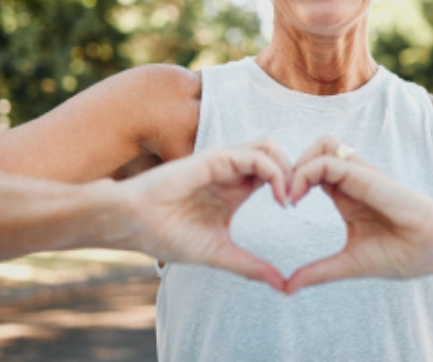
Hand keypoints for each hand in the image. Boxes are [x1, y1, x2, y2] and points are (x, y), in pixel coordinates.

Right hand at [114, 138, 291, 291]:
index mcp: (235, 190)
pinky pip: (255, 155)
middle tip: (298, 202)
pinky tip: (278, 196)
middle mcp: (232, 172)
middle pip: (278, 155)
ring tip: (289, 198)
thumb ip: (252, 266)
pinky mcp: (215, 159)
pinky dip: (274, 172)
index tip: (297, 214)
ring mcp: (224, 163)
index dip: (293, 187)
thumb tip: (283, 286)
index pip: (275, 174)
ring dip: (287, 168)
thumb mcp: (220, 254)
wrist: (133, 224)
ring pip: (270, 147)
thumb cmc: (167, 236)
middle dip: (297, 173)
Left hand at [285, 135, 432, 293]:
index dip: (292, 181)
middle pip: (314, 150)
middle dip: (290, 167)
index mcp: (346, 195)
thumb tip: (287, 288)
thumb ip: (319, 272)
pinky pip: (331, 160)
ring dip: (299, 163)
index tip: (281, 205)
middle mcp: (353, 180)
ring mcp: (361, 175)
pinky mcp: (368, 177)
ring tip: (289, 194)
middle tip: (280, 197)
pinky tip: (297, 196)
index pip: (313, 170)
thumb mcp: (349, 264)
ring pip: (322, 144)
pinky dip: (307, 171)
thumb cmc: (403, 254)